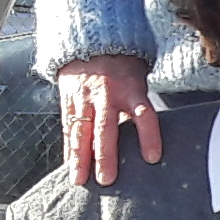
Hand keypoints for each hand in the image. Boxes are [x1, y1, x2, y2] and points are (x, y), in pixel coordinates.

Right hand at [53, 52, 161, 186]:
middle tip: (107, 180)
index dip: (148, 137)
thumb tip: (142, 143)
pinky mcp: (68, 100)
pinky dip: (69, 149)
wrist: (91, 39)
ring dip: (80, 158)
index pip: (144, 115)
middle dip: (106, 156)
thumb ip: (137, 108)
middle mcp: (107, 95)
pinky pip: (68, 128)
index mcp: (131, 89)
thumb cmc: (122, 67)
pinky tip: (70, 167)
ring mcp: (84, 98)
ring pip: (81, 131)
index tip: (152, 158)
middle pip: (106, 129)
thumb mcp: (137, 81)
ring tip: (79, 180)